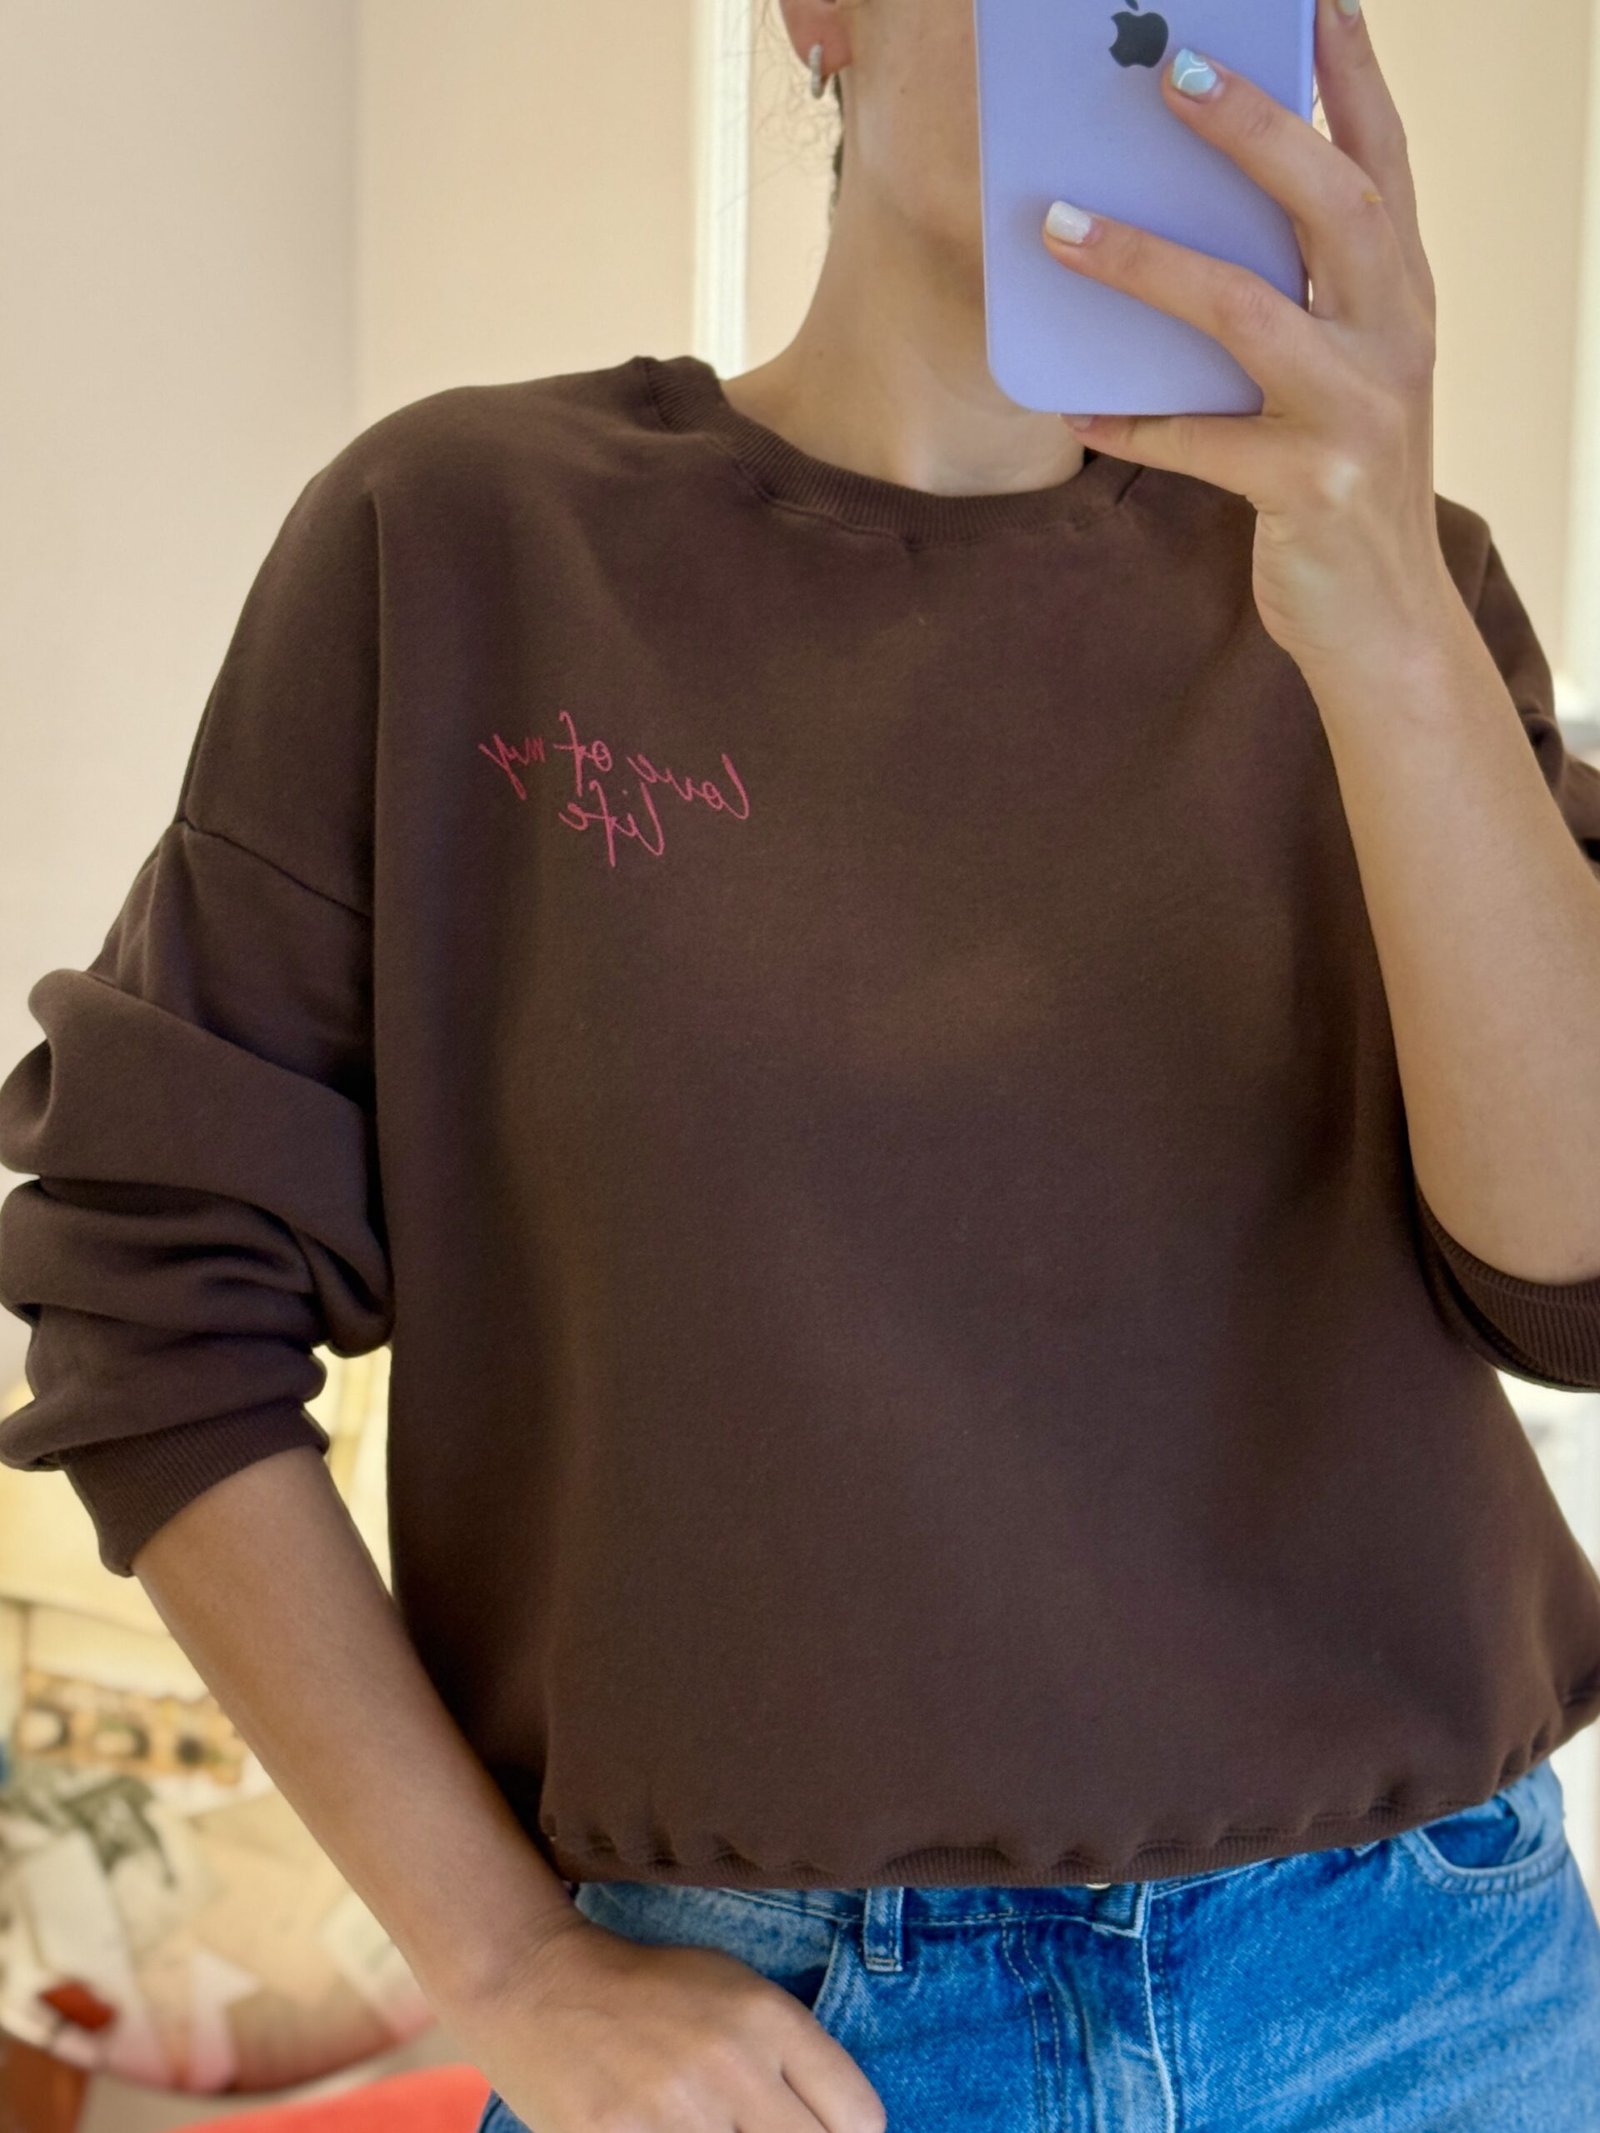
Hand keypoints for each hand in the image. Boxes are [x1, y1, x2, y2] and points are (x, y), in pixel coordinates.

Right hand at [443, 1909, 886, 2132]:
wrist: (541, 1984)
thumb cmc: (650, 1990)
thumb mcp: (734, 1991)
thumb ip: (792, 2054)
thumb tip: (849, 2130)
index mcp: (767, 2018)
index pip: (860, 2117)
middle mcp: (731, 2065)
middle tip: (760, 2130)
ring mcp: (675, 2111)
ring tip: (711, 2125)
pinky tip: (668, 2132)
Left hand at [1040, 0, 1455, 675]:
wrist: (1382, 619)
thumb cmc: (1339, 481)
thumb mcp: (1336, 375)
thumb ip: (1291, 300)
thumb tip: (1181, 218)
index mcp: (1401, 299)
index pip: (1383, 161)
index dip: (1350, 75)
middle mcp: (1396, 340)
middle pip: (1335, 206)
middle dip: (1257, 128)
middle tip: (1173, 67)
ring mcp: (1359, 414)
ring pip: (1249, 314)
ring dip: (1149, 263)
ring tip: (1060, 226)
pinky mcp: (1313, 488)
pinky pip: (1201, 443)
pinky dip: (1131, 422)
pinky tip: (1069, 406)